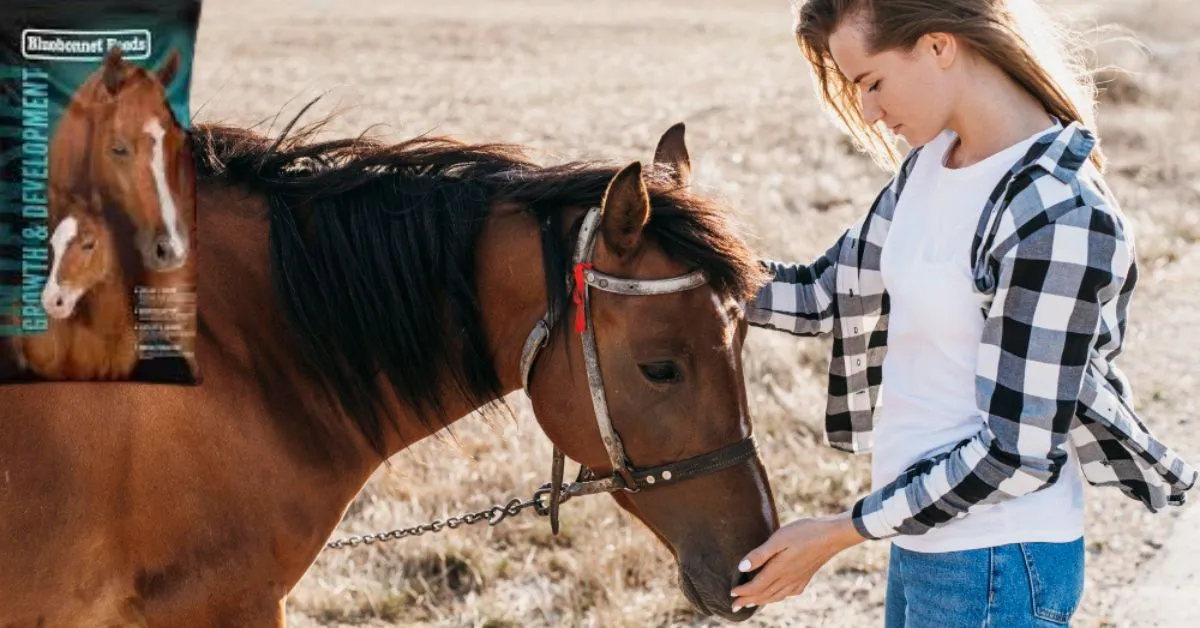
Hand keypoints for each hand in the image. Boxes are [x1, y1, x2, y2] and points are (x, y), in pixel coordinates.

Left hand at [729, 511, 864, 611]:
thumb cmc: (805, 532)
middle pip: (764, 595)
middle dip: (748, 601)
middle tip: (734, 606)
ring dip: (761, 601)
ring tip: (751, 603)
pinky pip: (788, 593)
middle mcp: (788, 579)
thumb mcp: (779, 538)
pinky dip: (777, 597)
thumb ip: (760, 554)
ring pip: (776, 596)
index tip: (731, 594)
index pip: (756, 587)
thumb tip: (742, 567)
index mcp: (779, 570)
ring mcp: (798, 580)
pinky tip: (776, 595)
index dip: (743, 592)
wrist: (833, 535)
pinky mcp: (805, 577)